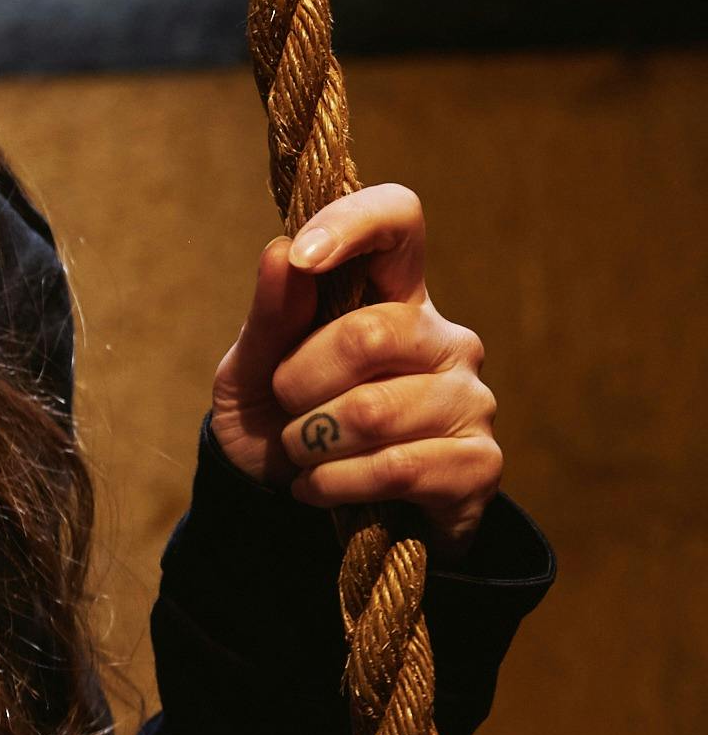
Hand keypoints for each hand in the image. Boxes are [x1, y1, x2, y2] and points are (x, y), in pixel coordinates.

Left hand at [207, 182, 499, 543]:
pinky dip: (333, 484)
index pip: (399, 220)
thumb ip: (271, 316)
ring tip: (305, 452)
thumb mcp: (254, 370)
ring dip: (309, 443)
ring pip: (373, 411)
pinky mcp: (479, 463)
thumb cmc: (281, 423)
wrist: (298, 514)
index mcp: (391, 296)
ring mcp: (471, 399)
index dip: (355, 223)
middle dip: (299, 382)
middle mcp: (443, 338)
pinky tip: (322, 487)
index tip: (304, 256)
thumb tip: (280, 251)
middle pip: (370, 333)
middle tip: (289, 408)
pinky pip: (395, 468)